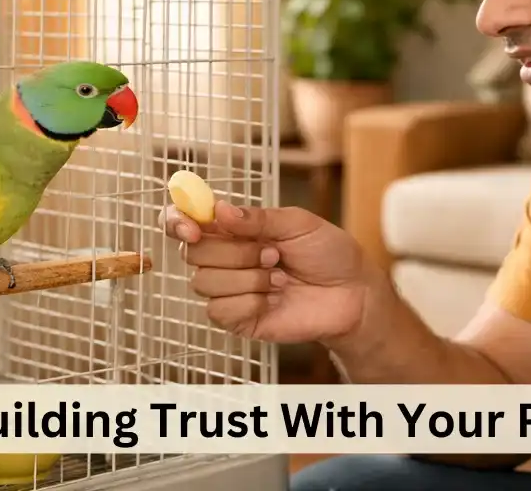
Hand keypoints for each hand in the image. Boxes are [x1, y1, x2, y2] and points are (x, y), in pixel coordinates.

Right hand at [161, 200, 375, 344]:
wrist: (353, 293)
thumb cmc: (328, 253)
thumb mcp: (297, 223)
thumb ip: (257, 218)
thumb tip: (218, 210)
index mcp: (233, 229)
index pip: (184, 221)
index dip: (178, 221)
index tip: (193, 226)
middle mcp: (225, 258)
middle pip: (193, 253)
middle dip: (235, 252)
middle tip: (272, 253)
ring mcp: (229, 290)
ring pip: (204, 282)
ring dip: (248, 278)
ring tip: (280, 277)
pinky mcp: (237, 319)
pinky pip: (220, 310)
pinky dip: (251, 301)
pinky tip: (275, 298)